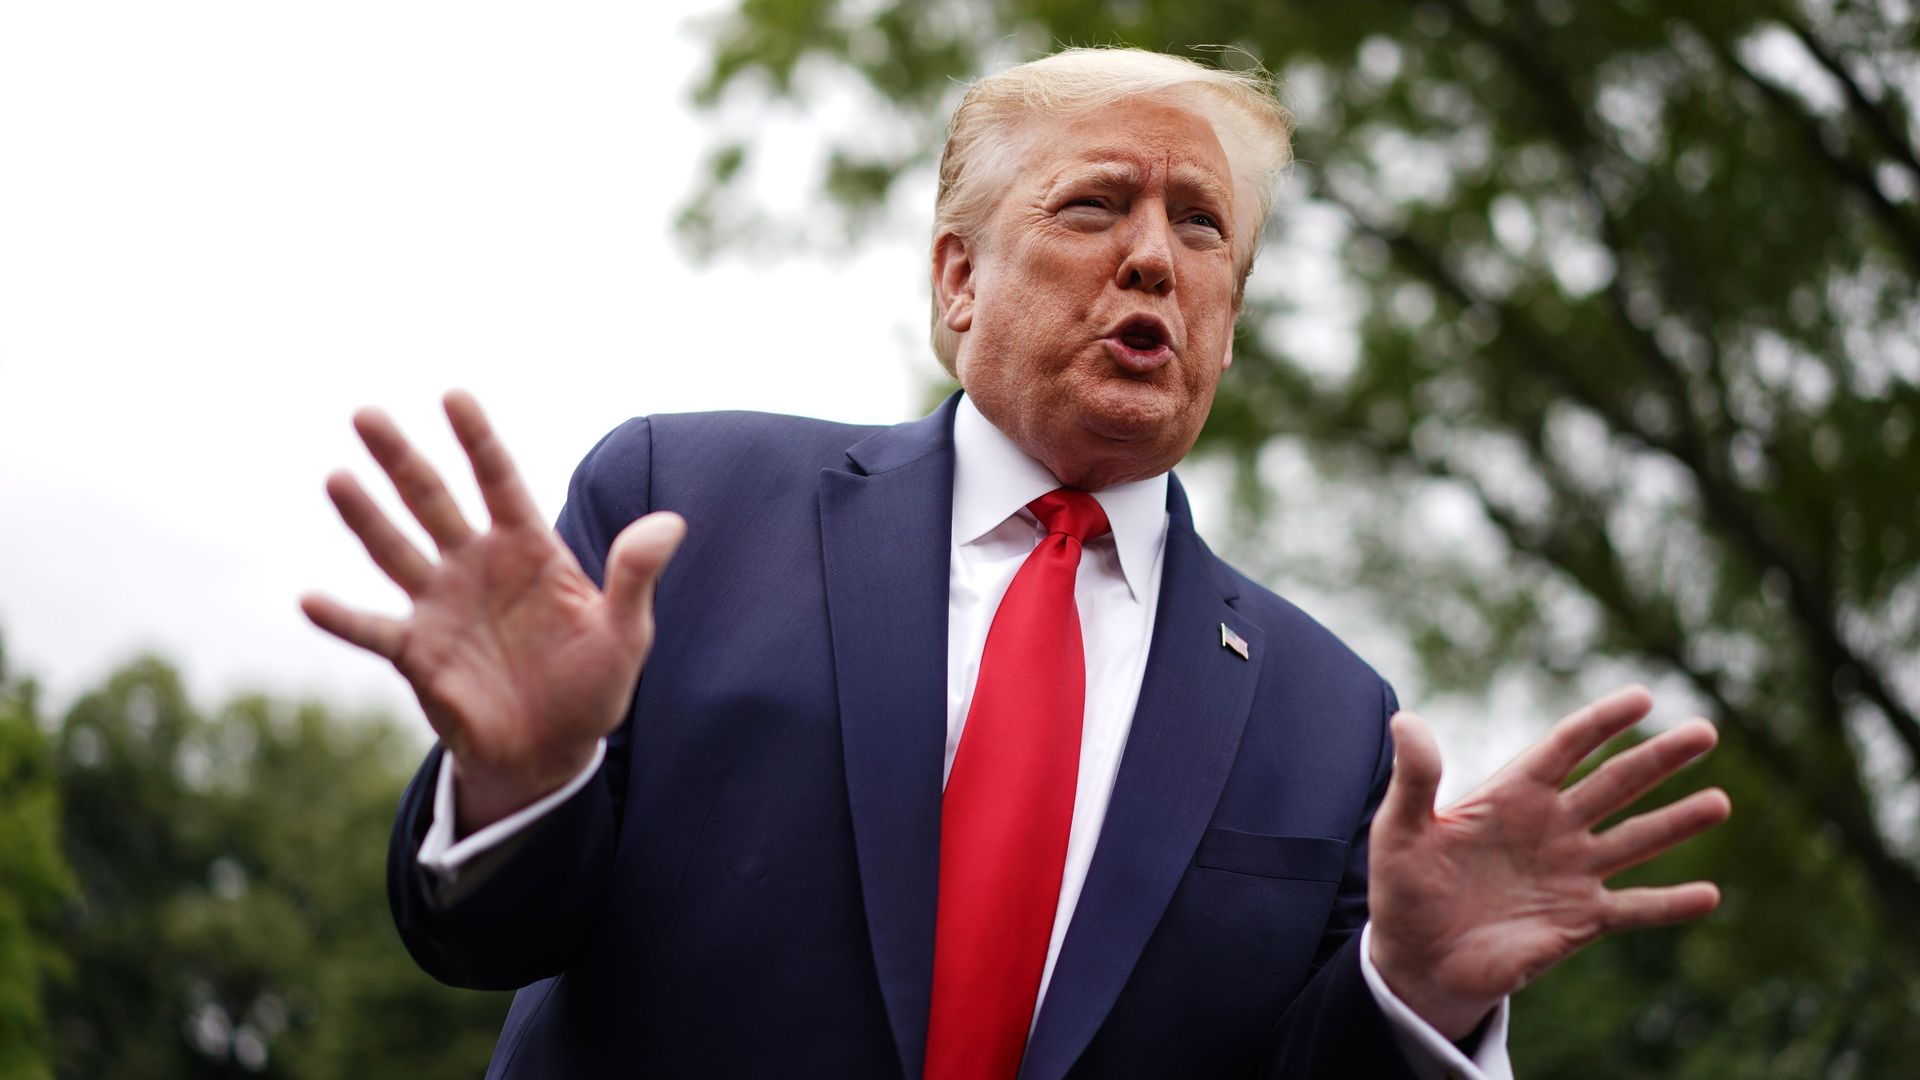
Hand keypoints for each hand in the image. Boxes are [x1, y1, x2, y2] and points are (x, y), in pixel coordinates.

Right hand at [301, 391, 683, 833]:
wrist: (554, 750)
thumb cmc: (593, 683)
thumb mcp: (625, 631)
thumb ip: (636, 575)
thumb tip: (671, 524)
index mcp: (527, 549)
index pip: (499, 481)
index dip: (477, 439)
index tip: (454, 396)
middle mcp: (475, 565)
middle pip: (433, 500)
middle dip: (401, 459)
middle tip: (366, 413)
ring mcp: (440, 606)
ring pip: (395, 552)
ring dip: (365, 518)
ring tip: (336, 477)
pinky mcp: (417, 654)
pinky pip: (373, 631)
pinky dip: (341, 618)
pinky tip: (308, 599)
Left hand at [1366, 685, 1731, 1038]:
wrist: (1417, 960)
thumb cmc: (1404, 889)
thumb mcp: (1399, 830)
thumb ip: (1413, 778)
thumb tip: (1404, 719)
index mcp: (1512, 796)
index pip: (1565, 747)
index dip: (1602, 722)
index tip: (1642, 697)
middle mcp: (1551, 827)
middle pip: (1615, 783)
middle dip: (1659, 758)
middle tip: (1705, 731)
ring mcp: (1571, 873)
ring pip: (1636, 840)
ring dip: (1677, 822)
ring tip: (1720, 802)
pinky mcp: (1580, 920)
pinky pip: (1634, 909)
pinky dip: (1670, 904)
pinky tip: (1709, 895)